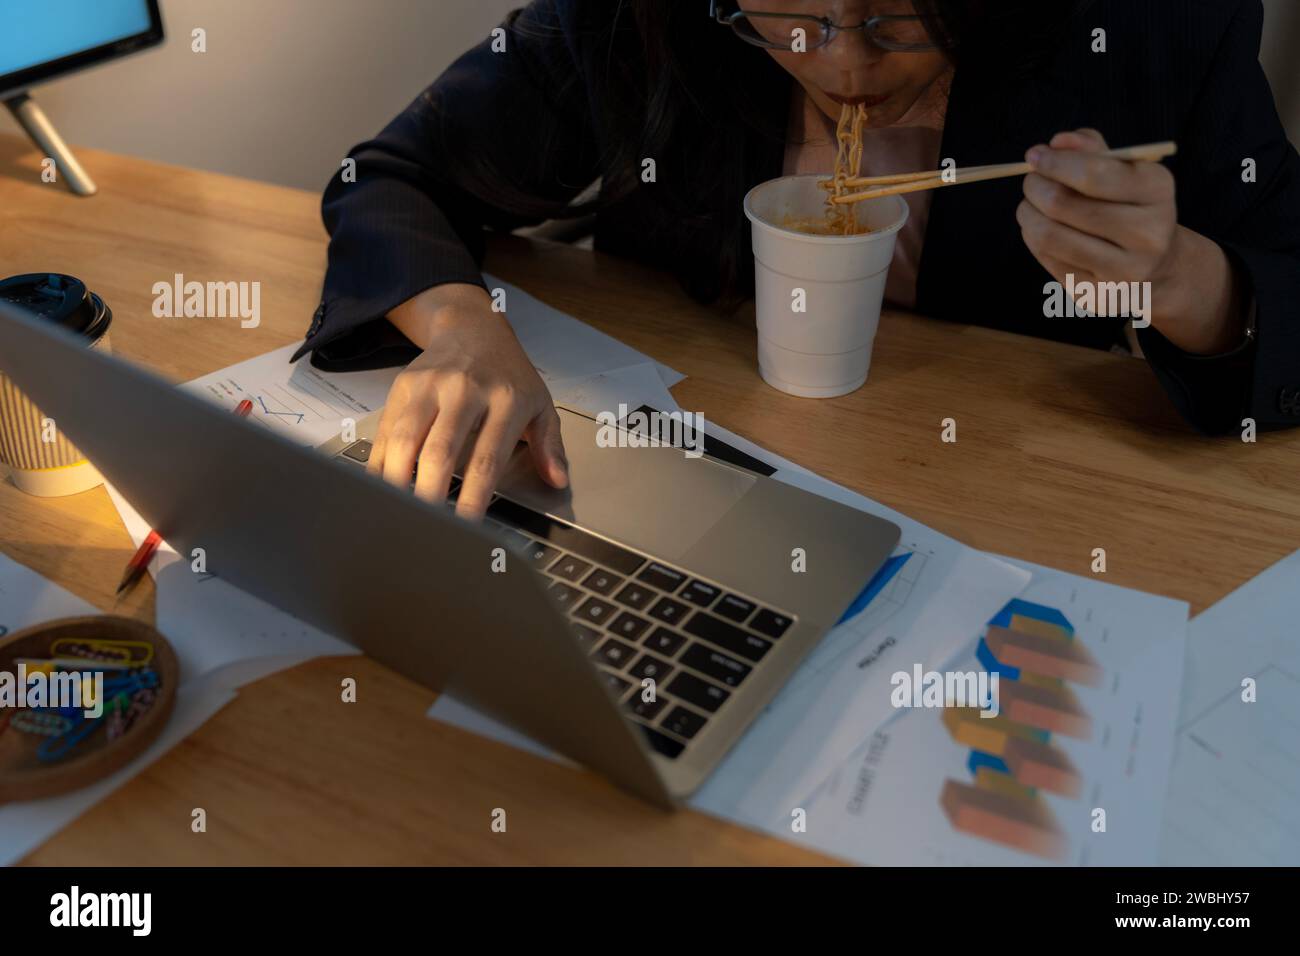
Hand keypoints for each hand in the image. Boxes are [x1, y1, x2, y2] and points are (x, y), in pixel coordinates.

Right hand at [367, 283, 567, 518]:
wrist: (473, 328)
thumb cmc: (508, 373)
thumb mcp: (540, 403)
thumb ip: (550, 444)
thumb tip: (557, 478)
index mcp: (505, 399)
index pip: (488, 457)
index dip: (475, 496)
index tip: (466, 526)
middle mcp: (465, 389)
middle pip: (440, 450)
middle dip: (429, 493)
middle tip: (426, 525)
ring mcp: (430, 386)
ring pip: (406, 439)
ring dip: (398, 480)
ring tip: (398, 511)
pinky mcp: (403, 386)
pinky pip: (387, 430)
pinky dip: (381, 462)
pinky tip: (383, 486)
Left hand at [1017, 129, 1244, 353]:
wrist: (1158, 268)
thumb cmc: (1131, 206)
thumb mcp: (1124, 170)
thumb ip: (1091, 149)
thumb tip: (1057, 143)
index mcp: (1158, 191)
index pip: (1094, 174)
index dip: (1056, 163)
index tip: (1034, 155)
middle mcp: (1148, 234)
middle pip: (1063, 205)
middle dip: (1035, 187)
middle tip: (1031, 182)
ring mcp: (1124, 271)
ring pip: (1049, 236)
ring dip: (1028, 214)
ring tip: (1029, 205)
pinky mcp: (1098, 296)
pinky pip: (1048, 261)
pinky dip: (1034, 239)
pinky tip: (1040, 229)